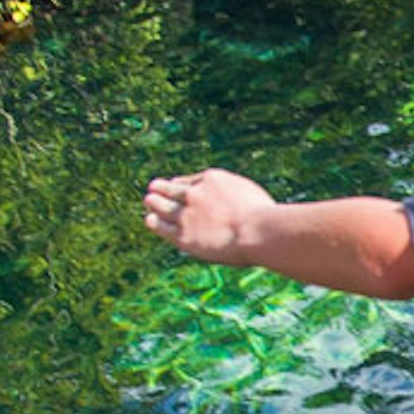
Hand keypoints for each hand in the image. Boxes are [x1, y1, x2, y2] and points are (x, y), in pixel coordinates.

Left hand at [144, 168, 275, 263]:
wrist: (258, 231)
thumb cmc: (264, 216)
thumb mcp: (250, 194)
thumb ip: (235, 195)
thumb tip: (236, 203)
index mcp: (212, 179)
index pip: (189, 180)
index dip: (181, 184)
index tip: (176, 186)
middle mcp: (195, 194)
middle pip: (171, 188)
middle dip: (162, 188)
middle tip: (153, 188)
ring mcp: (187, 214)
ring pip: (161, 205)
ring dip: (153, 202)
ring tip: (148, 201)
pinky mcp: (183, 235)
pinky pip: (161, 226)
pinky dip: (154, 221)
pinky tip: (149, 220)